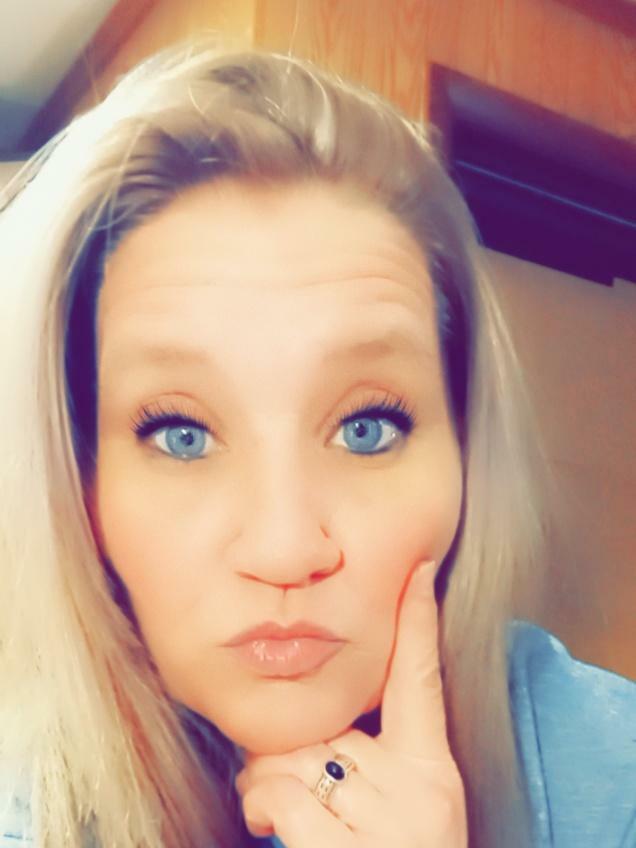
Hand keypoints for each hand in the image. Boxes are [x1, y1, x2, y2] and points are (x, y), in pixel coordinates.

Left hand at [234, 559, 467, 846]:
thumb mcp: (401, 813)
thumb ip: (368, 762)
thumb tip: (310, 727)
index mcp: (434, 775)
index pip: (424, 682)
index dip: (418, 623)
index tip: (418, 570)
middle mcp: (416, 792)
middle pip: (325, 724)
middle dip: (289, 747)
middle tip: (287, 779)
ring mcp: (386, 823)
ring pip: (292, 758)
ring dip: (266, 786)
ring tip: (278, 816)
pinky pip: (279, 798)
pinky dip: (261, 811)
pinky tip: (272, 833)